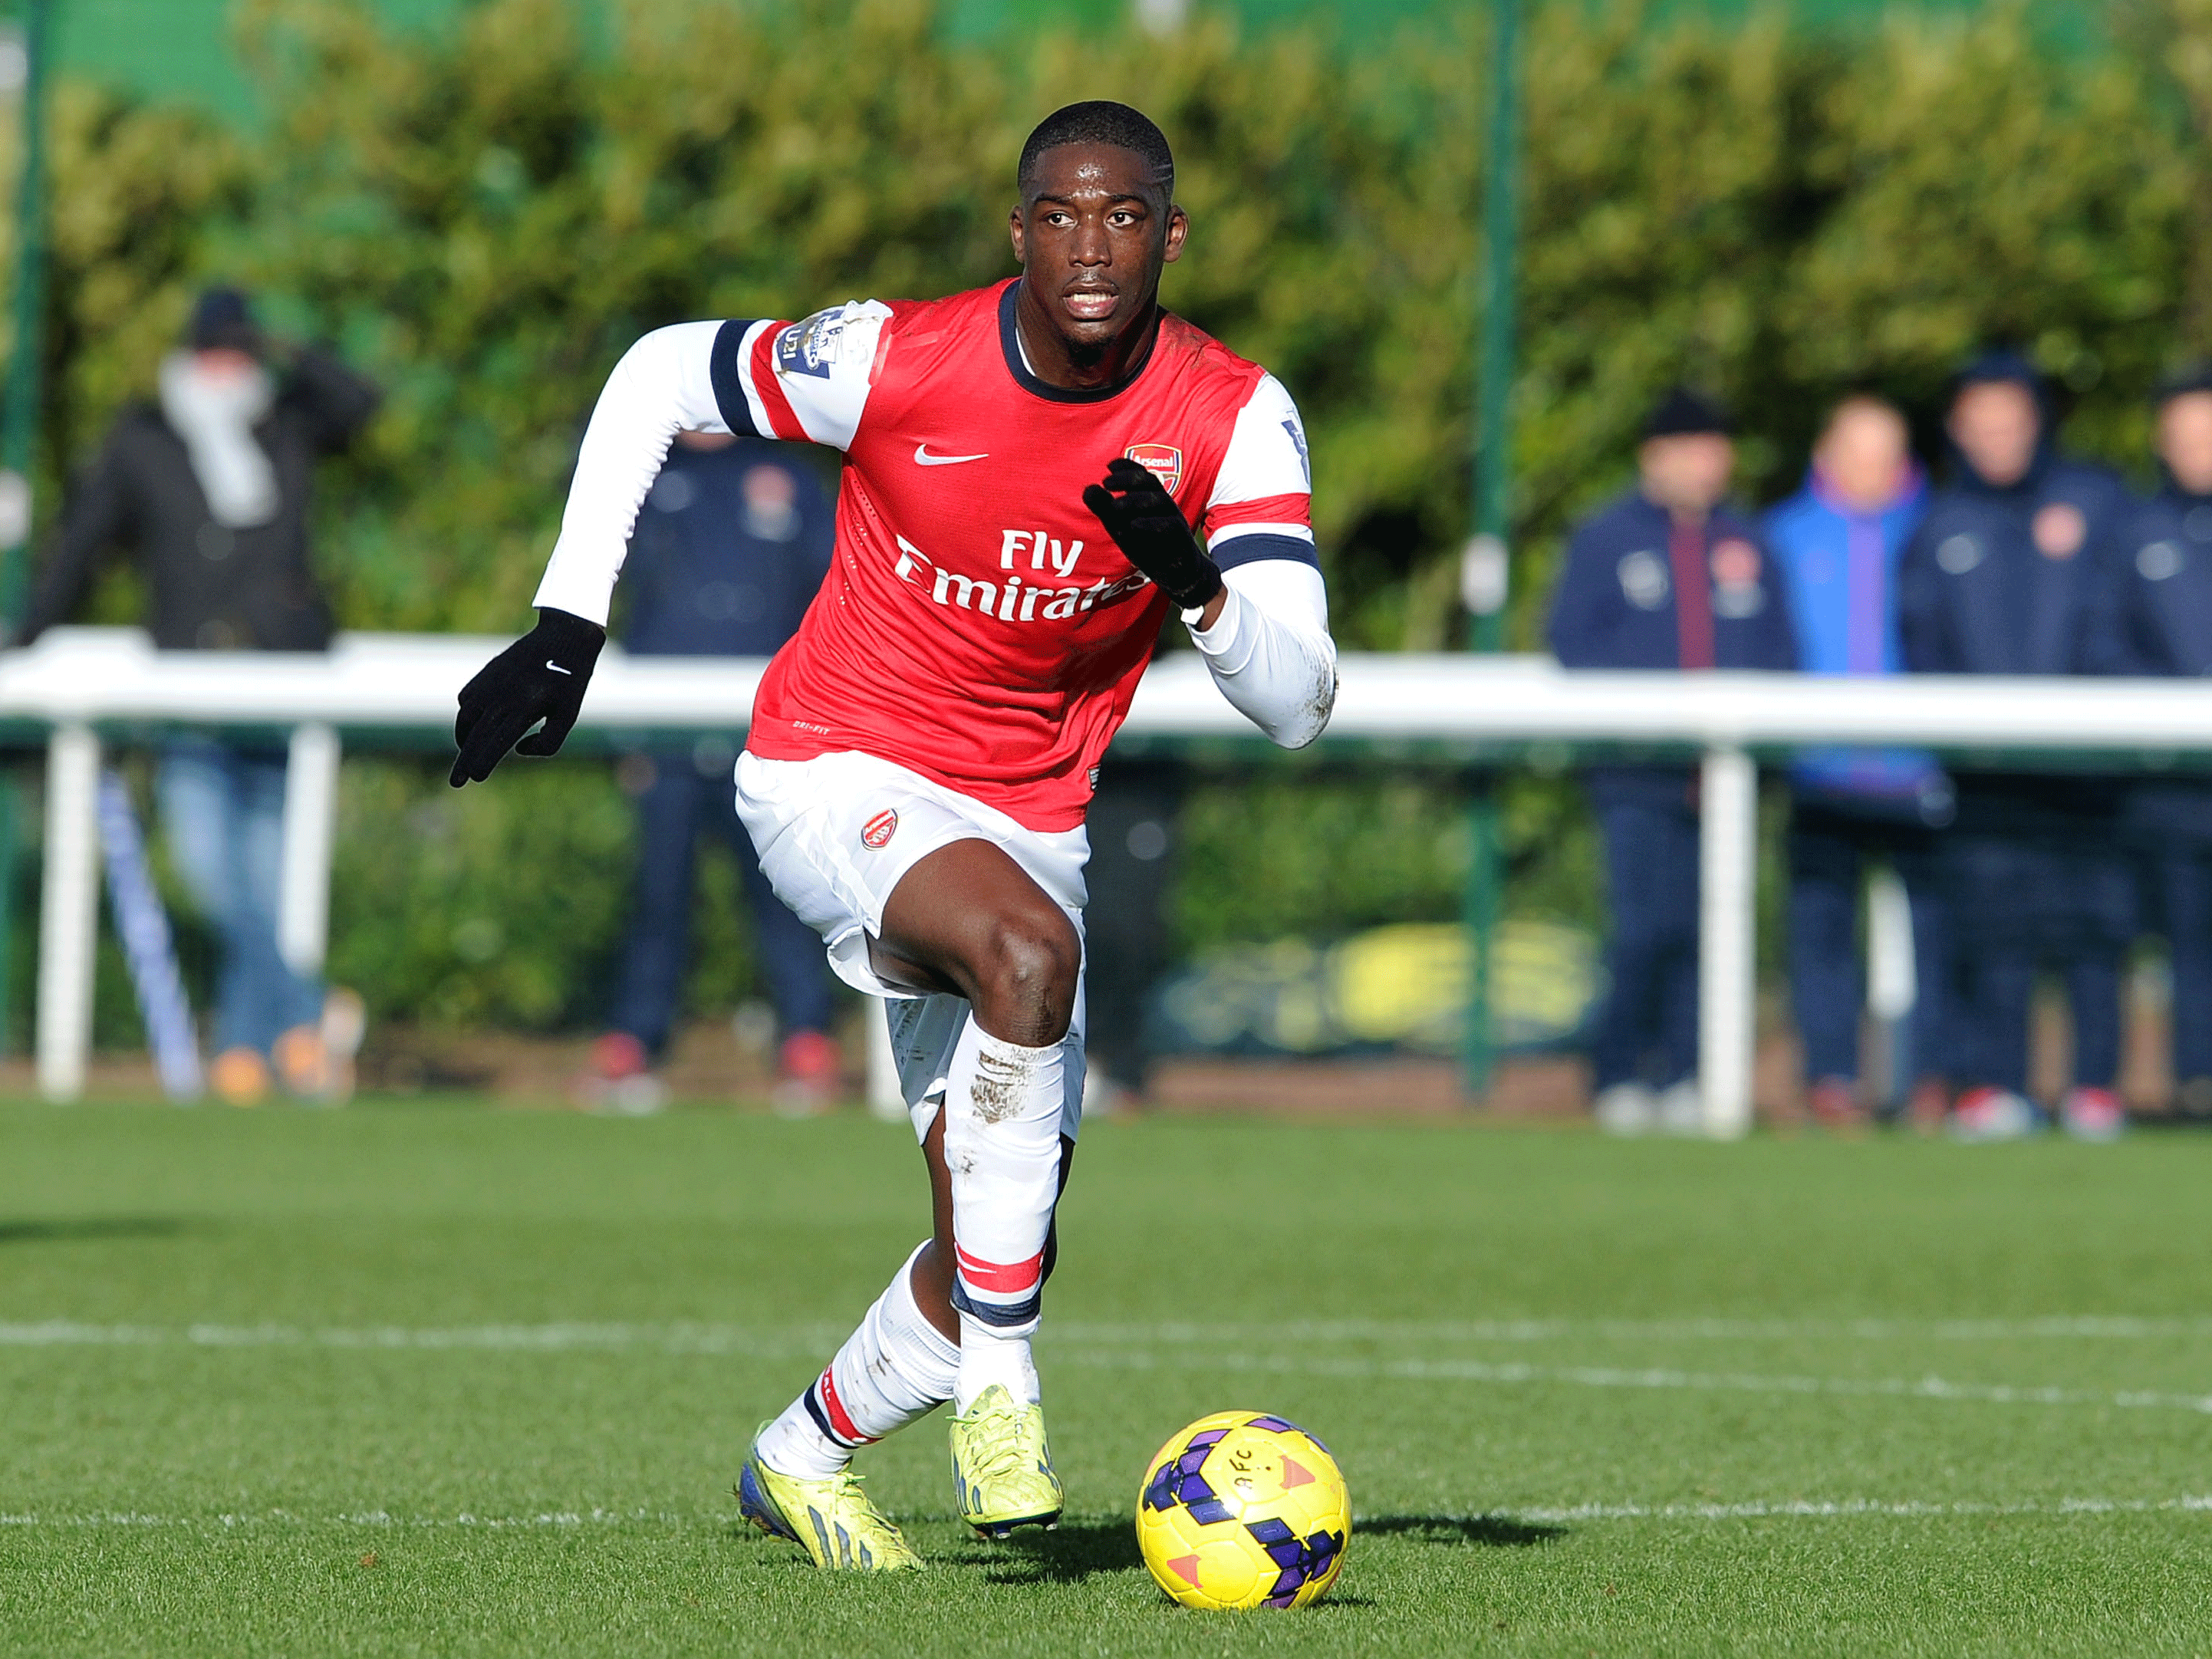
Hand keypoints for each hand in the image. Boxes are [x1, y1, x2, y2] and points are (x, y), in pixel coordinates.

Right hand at [449, 607, 605, 786]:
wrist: (563, 638)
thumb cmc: (570, 682)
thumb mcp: (569, 715)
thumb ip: (548, 742)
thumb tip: (517, 750)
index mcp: (524, 708)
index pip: (496, 741)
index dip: (484, 761)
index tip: (476, 777)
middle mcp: (501, 696)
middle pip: (476, 736)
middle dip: (465, 761)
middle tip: (456, 782)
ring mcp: (489, 684)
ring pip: (466, 719)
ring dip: (464, 741)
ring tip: (466, 757)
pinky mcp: (485, 675)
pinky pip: (467, 701)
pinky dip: (466, 718)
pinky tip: (474, 729)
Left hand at [1081, 457, 1222, 612]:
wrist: (1175, 571)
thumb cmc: (1147, 543)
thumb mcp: (1120, 525)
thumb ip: (1105, 508)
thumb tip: (1089, 488)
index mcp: (1150, 496)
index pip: (1141, 474)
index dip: (1127, 466)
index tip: (1110, 466)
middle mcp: (1164, 503)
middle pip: (1150, 482)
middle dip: (1128, 479)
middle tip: (1106, 482)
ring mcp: (1173, 519)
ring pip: (1160, 500)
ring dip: (1135, 500)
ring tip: (1114, 506)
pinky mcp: (1180, 538)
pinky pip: (1169, 525)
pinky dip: (1151, 524)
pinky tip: (1134, 525)